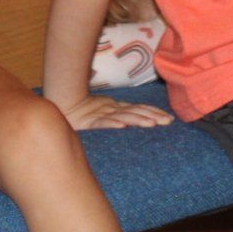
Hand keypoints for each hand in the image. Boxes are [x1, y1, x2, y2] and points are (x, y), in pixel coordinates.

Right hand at [54, 92, 173, 130]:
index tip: (169, 119)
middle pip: (135, 112)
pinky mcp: (90, 122)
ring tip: (152, 124)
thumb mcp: (105, 112)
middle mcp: (112, 109)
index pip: (139, 109)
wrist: (63, 104)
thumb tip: (135, 123)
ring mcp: (101, 114)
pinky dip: (112, 124)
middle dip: (153, 116)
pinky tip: (122, 126)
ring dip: (138, 120)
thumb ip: (118, 115)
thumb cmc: (84, 112)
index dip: (154, 112)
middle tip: (168, 122)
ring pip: (122, 117)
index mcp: (117, 107)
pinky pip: (102, 123)